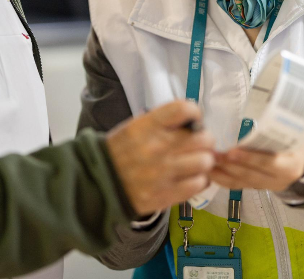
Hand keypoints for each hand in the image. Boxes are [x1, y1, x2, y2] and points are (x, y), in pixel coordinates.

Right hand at [105, 101, 215, 215]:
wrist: (99, 184)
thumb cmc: (120, 153)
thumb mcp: (135, 128)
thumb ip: (163, 123)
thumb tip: (192, 122)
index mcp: (146, 127)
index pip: (183, 110)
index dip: (194, 113)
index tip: (194, 119)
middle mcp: (156, 148)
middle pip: (202, 137)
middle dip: (203, 140)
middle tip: (197, 144)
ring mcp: (162, 173)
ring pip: (204, 161)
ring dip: (203, 161)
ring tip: (194, 162)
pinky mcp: (166, 195)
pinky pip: (198, 183)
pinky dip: (198, 180)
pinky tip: (190, 177)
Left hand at [210, 129, 303, 191]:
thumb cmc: (301, 140)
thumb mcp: (298, 132)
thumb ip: (280, 124)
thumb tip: (263, 100)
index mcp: (291, 164)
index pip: (269, 162)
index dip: (250, 158)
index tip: (232, 151)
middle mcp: (280, 179)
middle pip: (252, 175)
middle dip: (230, 166)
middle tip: (213, 155)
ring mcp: (268, 186)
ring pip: (242, 183)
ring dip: (222, 173)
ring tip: (207, 161)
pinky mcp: (259, 187)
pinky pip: (238, 186)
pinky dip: (223, 179)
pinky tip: (211, 171)